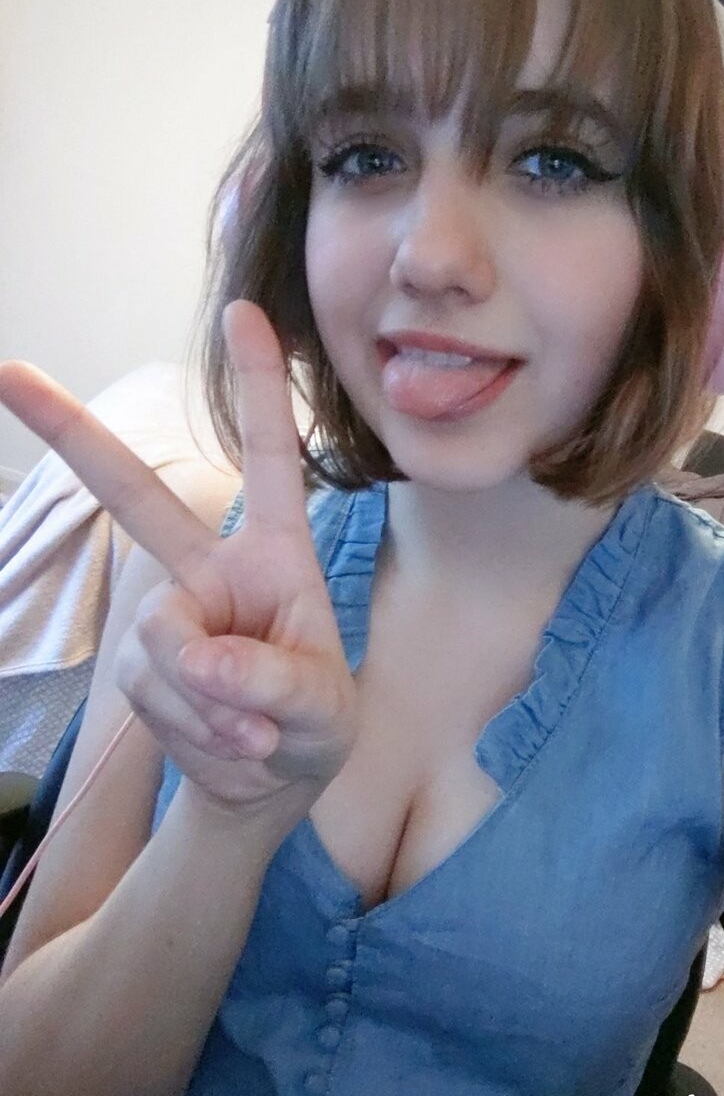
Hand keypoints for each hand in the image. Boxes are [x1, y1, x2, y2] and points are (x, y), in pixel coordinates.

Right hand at [0, 302, 357, 816]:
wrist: (271, 783)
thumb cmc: (313, 723)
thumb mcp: (321, 709)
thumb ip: (271, 683)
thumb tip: (199, 658)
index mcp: (275, 553)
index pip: (270, 459)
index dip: (260, 387)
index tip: (244, 311)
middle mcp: (213, 570)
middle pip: (135, 498)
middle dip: (72, 434)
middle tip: (7, 372)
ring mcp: (171, 617)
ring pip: (164, 643)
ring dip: (213, 706)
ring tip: (259, 737)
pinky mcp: (141, 665)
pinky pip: (155, 691)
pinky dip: (196, 730)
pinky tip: (231, 746)